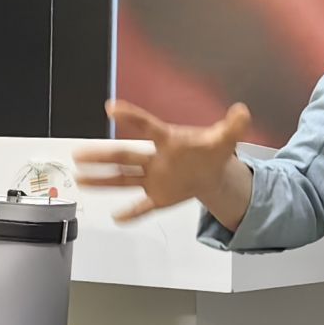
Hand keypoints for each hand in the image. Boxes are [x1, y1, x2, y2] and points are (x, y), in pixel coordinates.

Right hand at [72, 99, 253, 224]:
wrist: (211, 172)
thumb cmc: (210, 151)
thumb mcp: (225, 138)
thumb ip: (233, 126)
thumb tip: (242, 112)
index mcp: (168, 140)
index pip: (147, 127)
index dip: (131, 117)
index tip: (112, 108)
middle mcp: (155, 159)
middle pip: (126, 156)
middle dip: (103, 156)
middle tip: (81, 152)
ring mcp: (154, 178)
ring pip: (124, 179)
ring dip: (103, 180)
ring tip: (81, 178)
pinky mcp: (158, 196)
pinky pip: (142, 206)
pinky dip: (131, 213)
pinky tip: (117, 217)